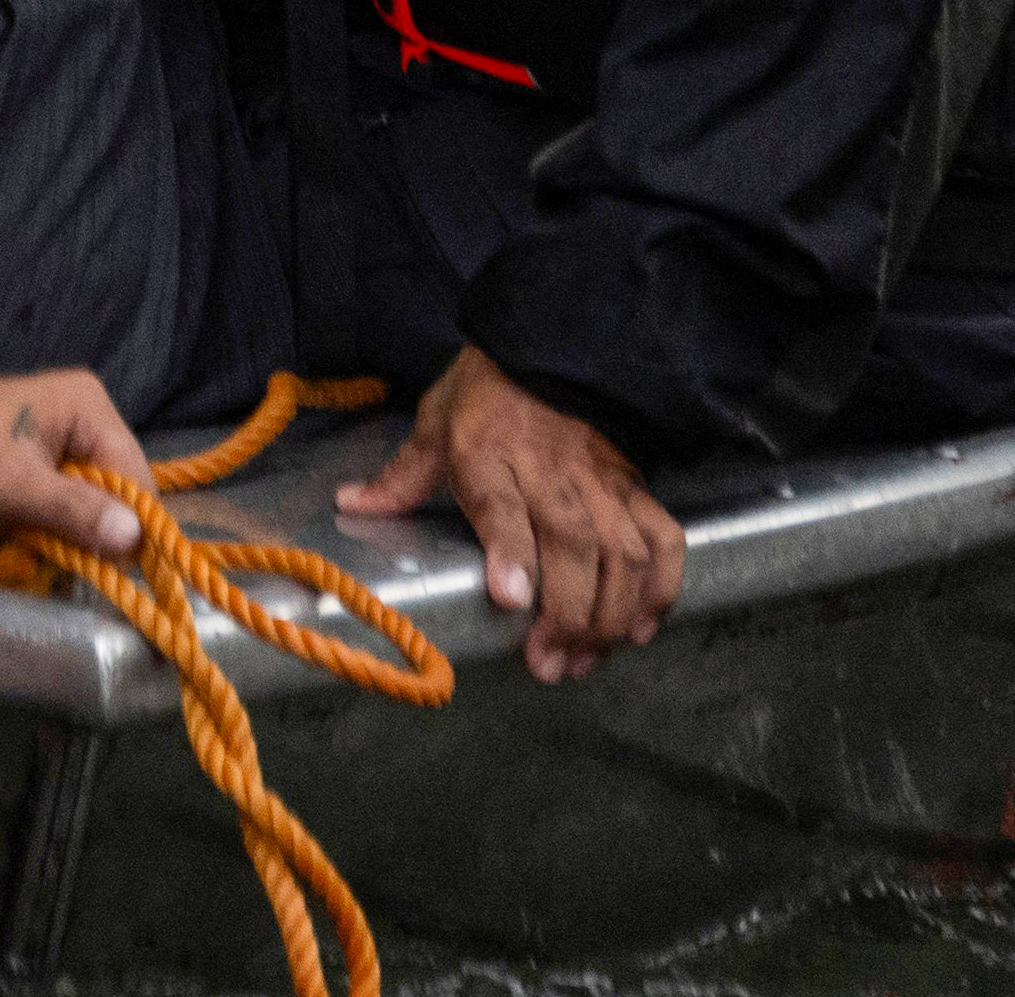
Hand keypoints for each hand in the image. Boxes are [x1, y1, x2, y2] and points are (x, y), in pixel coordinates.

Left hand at [0, 363, 149, 558]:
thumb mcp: (8, 484)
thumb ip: (72, 509)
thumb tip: (134, 536)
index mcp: (85, 406)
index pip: (137, 477)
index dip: (129, 528)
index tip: (111, 571)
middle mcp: (80, 420)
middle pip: (113, 498)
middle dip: (84, 537)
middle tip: (45, 558)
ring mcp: (57, 445)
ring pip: (84, 514)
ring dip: (55, 541)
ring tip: (14, 544)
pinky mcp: (35, 470)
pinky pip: (56, 514)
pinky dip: (35, 535)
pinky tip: (4, 539)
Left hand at [334, 344, 679, 681]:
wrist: (547, 352)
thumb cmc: (484, 396)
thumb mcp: (434, 424)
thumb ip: (401, 475)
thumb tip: (350, 505)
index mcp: (489, 453)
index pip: (502, 504)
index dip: (510, 553)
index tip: (510, 598)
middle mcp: (551, 473)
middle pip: (573, 546)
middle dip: (567, 614)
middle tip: (548, 663)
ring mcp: (602, 483)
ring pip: (622, 555)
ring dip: (609, 616)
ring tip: (583, 660)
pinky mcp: (637, 488)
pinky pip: (663, 542)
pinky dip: (660, 590)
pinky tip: (639, 629)